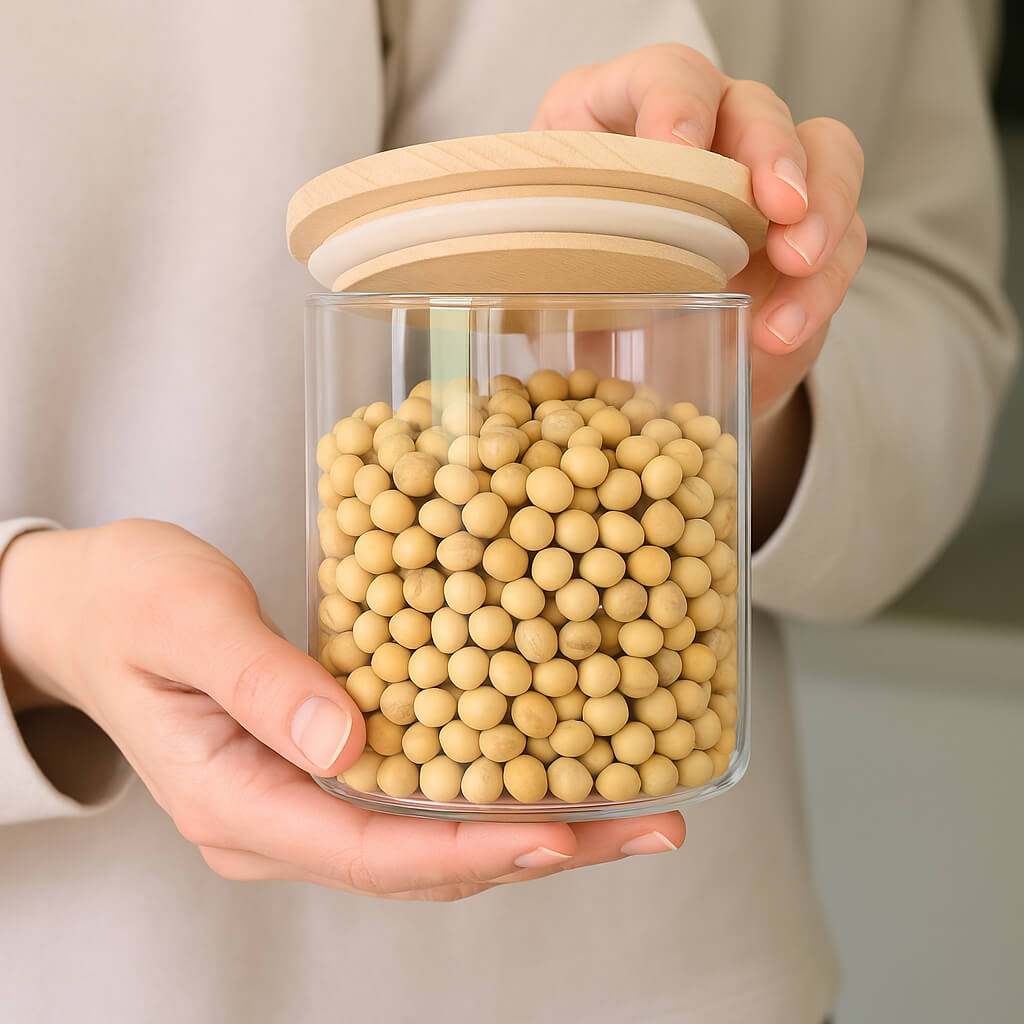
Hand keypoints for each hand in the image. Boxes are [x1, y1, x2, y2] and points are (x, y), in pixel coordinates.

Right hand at [0, 520, 684, 900]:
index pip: (368, 850)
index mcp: (238, 802)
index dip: (470, 849)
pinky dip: (493, 785)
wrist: (89, 609)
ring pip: (434, 834)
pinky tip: (554, 762)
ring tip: (632, 804)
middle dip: (542, 847)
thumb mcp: (185, 621)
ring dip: (534, 821)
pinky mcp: (326, 767)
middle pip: (425, 860)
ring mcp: (306, 800)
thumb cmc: (127, 604)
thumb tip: (349, 745)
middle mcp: (280, 820)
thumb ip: (261, 681)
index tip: (561, 834)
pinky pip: (423, 793)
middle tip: (650, 827)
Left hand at [533, 43, 865, 538]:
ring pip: (826, 149)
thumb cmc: (580, 317)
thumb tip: (445, 279)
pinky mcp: (810, 240)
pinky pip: (844, 238)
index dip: (675, 99)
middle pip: (753, 104)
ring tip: (797, 260)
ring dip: (821, 203)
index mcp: (621, 132)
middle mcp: (702, 143)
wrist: (644, 376)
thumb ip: (523, 269)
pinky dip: (825, 282)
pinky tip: (781, 329)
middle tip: (771, 208)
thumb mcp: (540, 291)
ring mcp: (762, 188)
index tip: (682, 146)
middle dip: (769, 150)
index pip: (663, 72)